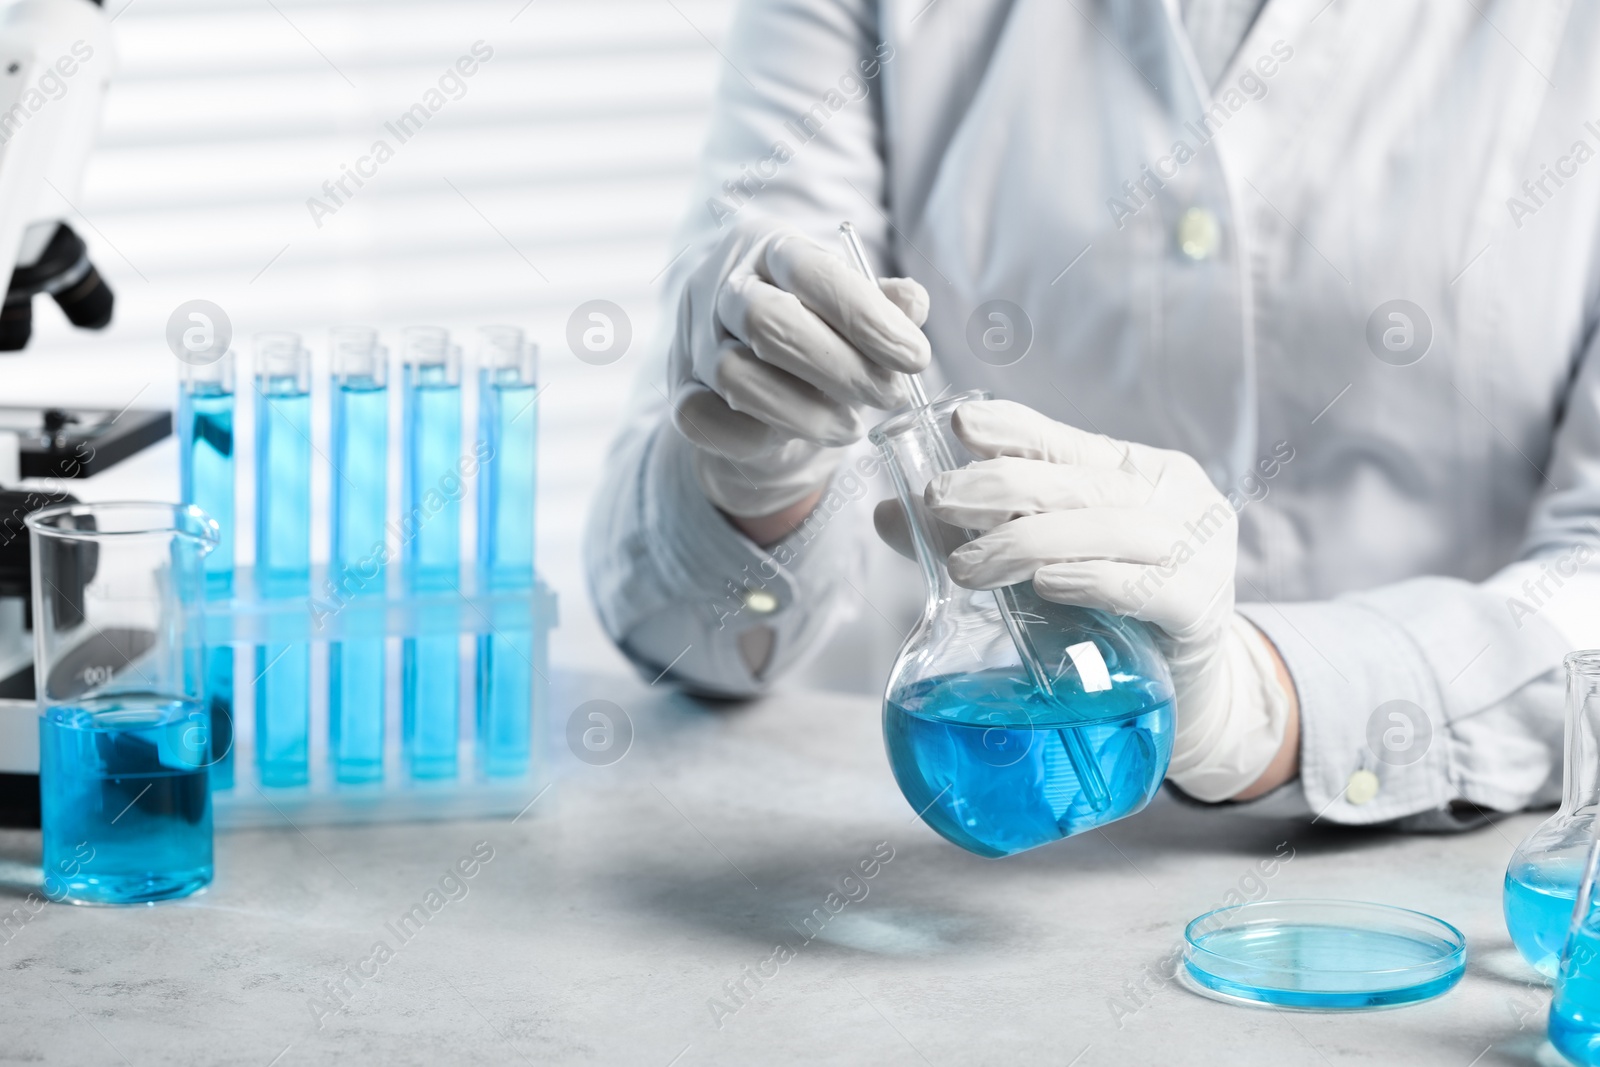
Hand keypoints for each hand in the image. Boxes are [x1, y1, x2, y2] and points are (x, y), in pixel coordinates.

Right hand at [668, 219, 930, 517]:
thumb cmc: (818, 330)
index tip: (915, 358)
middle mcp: (724, 286)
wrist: (759, 376)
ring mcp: (695, 341)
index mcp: (772, 248)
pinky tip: (797, 437)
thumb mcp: (857, 308)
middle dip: (840, 368)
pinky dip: (758, 436)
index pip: (814, 272)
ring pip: (737, 376)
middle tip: (889, 397)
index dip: (867, 317)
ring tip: (851, 426)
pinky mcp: (680, 395)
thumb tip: (911, 304)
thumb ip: (887, 305)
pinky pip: (706, 420)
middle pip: (769, 321)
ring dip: (806, 412)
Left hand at [914, 399, 1291, 801]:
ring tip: (967, 565)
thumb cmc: (1111, 614)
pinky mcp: (1203, 610)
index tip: (962, 424)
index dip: (1018, 429)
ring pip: (1112, 529)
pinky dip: (1092, 581)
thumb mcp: (1048, 562)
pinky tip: (1047, 585)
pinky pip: (1147, 588)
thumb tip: (887, 514)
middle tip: (937, 499)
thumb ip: (977, 535)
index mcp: (1140, 471)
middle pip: (1083, 482)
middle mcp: (1177, 499)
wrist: (1187, 693)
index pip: (1071, 440)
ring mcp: (1200, 552)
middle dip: (1003, 485)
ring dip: (1031, 541)